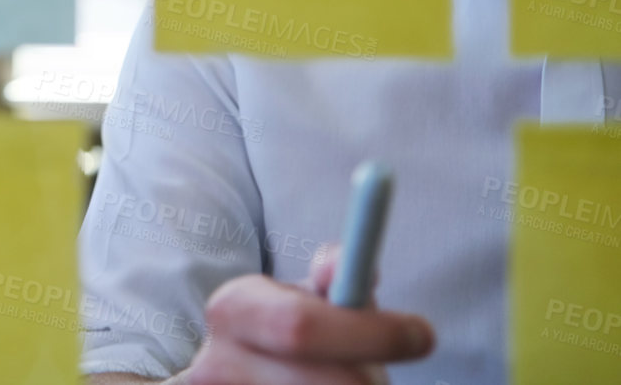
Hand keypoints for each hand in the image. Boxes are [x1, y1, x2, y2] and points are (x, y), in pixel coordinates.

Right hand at [177, 246, 433, 384]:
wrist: (242, 376)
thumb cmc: (292, 330)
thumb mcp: (311, 294)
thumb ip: (337, 272)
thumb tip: (345, 269)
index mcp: (234, 309)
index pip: (301, 327)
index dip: (371, 334)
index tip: (422, 334)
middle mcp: (219, 363)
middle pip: (335, 382)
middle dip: (371, 376)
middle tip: (384, 371)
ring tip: (346, 377)